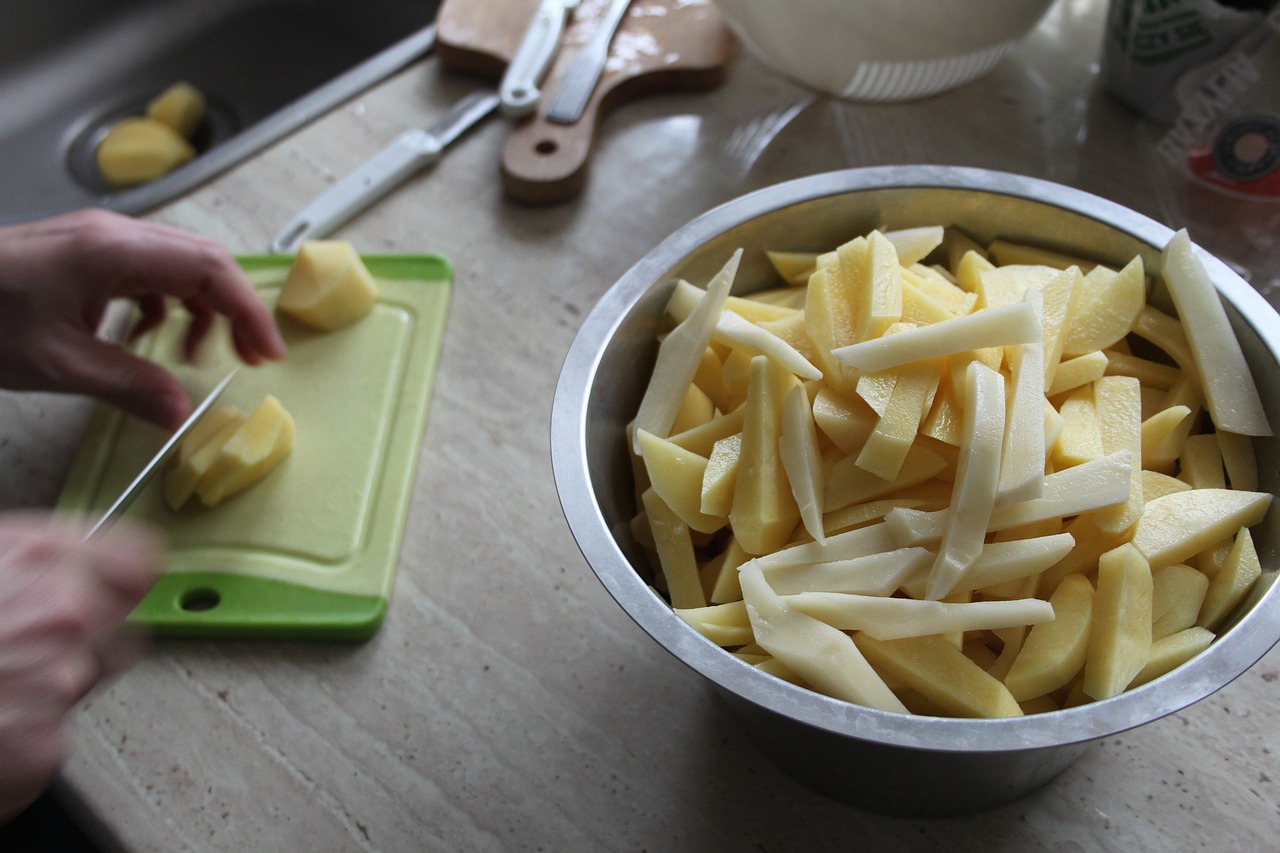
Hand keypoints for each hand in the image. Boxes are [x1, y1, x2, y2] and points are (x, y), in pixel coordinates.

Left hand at [0, 209, 286, 429]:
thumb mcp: (55, 362)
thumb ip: (128, 385)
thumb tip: (181, 414)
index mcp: (113, 251)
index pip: (209, 269)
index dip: (248, 311)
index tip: (267, 354)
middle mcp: (113, 234)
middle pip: (202, 259)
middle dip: (234, 309)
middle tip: (249, 358)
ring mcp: (96, 239)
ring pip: (176, 263)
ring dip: (200, 308)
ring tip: (195, 355)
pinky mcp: (82, 252)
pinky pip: (146, 270)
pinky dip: (163, 304)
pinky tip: (144, 339)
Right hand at [0, 515, 161, 821]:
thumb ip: (27, 559)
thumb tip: (62, 565)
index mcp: (40, 559)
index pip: (136, 561)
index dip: (125, 577)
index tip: (122, 587)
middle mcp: (64, 615)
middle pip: (121, 627)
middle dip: (86, 639)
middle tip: (25, 649)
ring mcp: (59, 682)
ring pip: (83, 684)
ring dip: (49, 687)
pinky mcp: (45, 745)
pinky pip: (51, 738)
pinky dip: (22, 739)